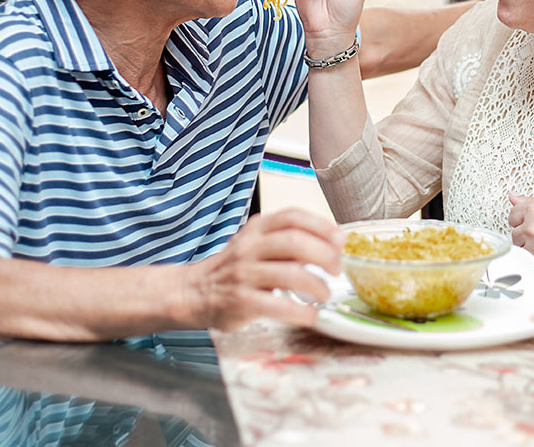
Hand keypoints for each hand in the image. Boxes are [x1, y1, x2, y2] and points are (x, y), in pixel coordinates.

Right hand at [179, 208, 345, 330]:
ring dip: (317, 285)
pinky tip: (311, 315)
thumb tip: (336, 242)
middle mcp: (249, 247)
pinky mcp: (240, 301)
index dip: (322, 226)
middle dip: (325, 255)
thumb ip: (291, 242)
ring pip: (290, 273)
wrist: (192, 292)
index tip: (341, 240)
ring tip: (325, 294)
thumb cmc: (235, 269)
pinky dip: (301, 312)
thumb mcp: (258, 245)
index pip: (293, 217)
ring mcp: (243, 274)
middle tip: (336, 270)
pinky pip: (277, 305)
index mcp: (257, 229)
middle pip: (295, 242)